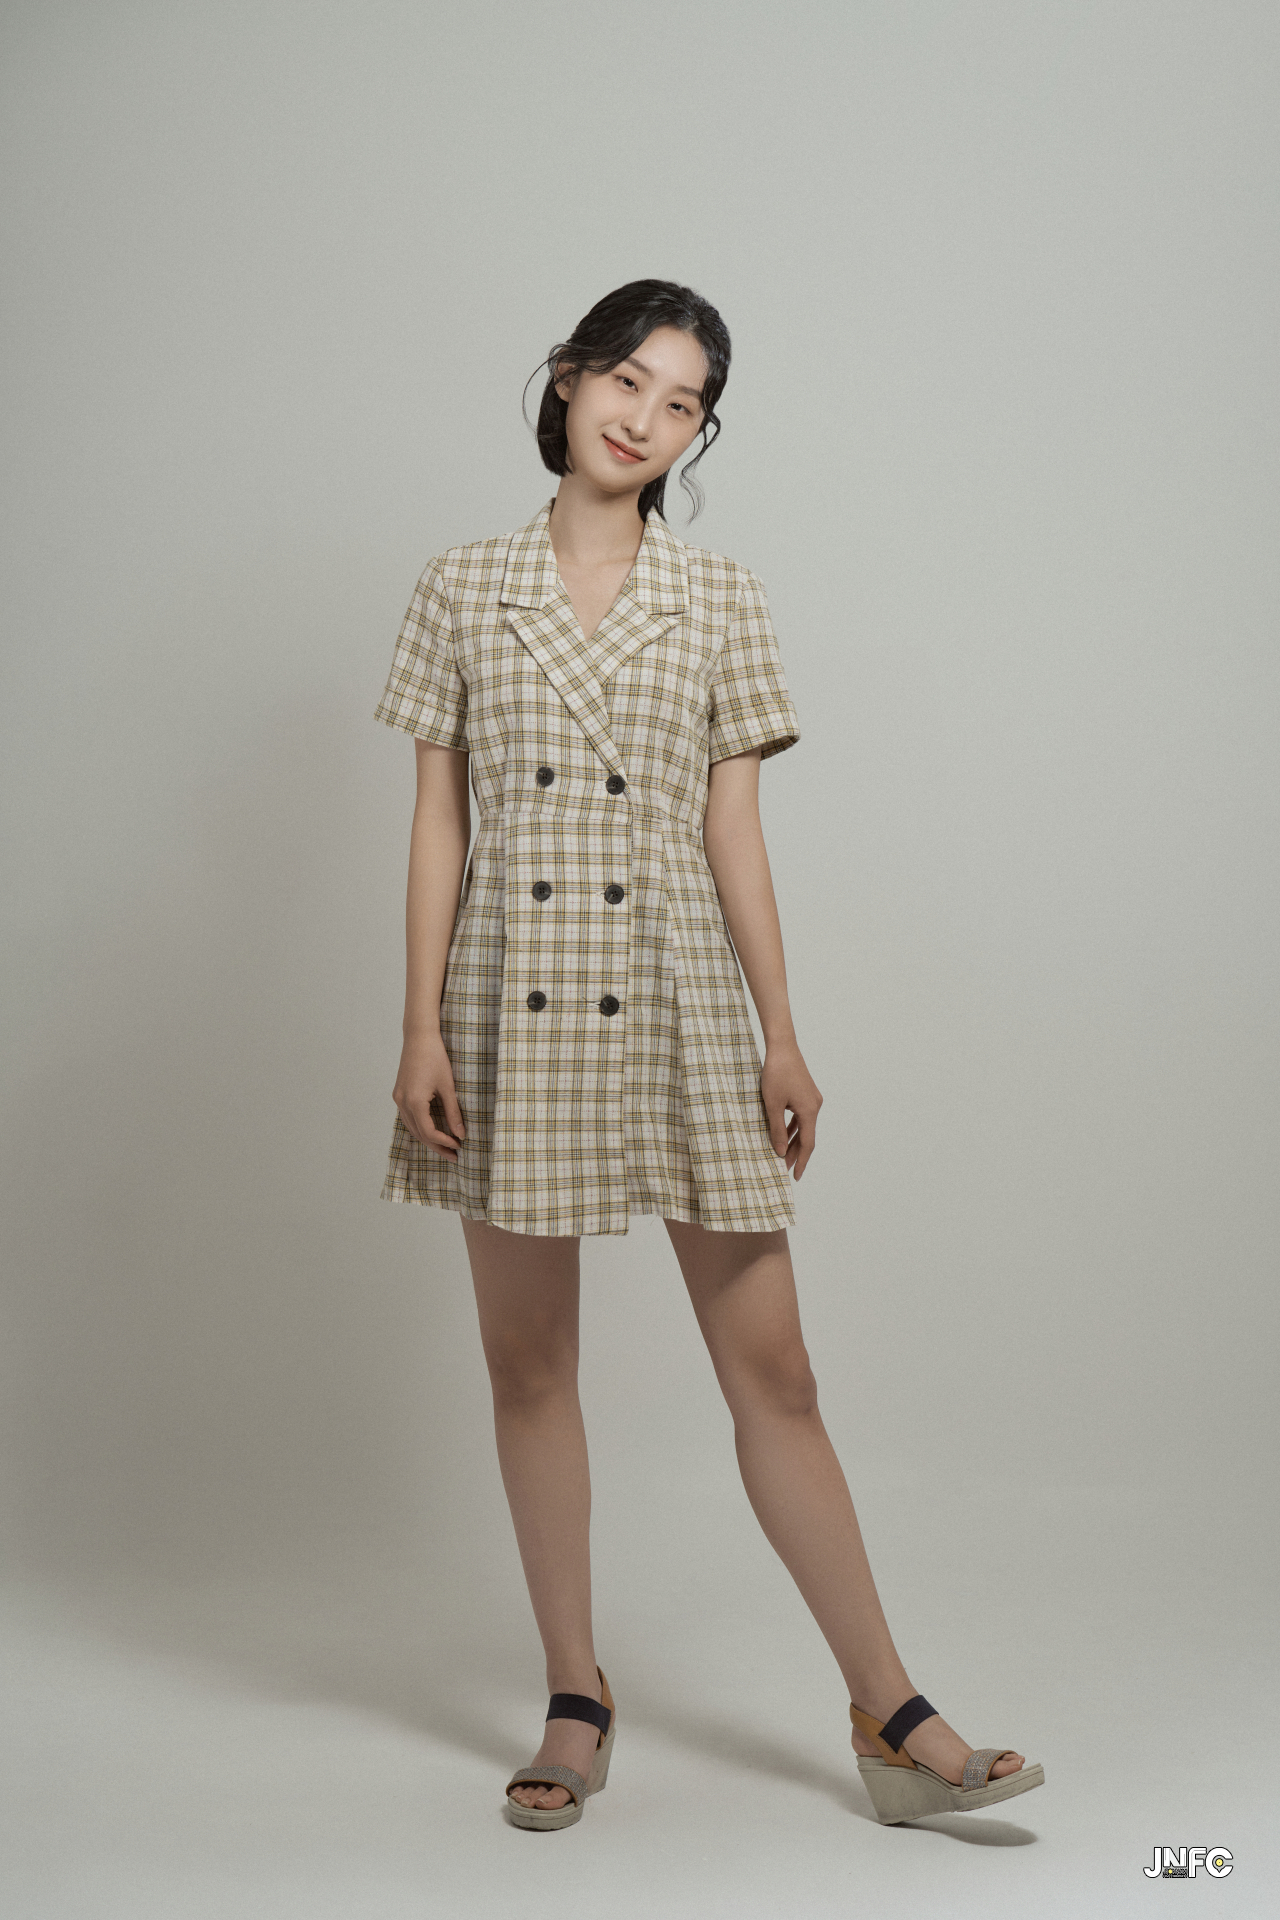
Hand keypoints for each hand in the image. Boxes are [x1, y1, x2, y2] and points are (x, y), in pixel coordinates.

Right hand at [393, 1031, 465, 1160]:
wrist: (419, 1037)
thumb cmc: (435, 1057)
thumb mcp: (448, 1086)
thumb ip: (453, 1112)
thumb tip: (461, 1134)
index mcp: (414, 1101)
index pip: (428, 1132)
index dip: (443, 1142)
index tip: (458, 1146)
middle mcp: (402, 1102)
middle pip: (418, 1133)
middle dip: (436, 1146)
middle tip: (453, 1156)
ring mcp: (398, 1098)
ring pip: (411, 1127)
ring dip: (427, 1138)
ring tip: (445, 1146)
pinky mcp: (399, 1093)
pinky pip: (408, 1117)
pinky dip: (420, 1127)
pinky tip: (432, 1131)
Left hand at [760, 1040, 821, 1178]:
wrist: (782, 1047)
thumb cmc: (776, 1074)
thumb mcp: (772, 1105)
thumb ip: (776, 1130)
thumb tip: (779, 1151)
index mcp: (809, 1111)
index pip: (808, 1143)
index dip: (801, 1161)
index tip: (795, 1176)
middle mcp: (815, 1106)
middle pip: (807, 1136)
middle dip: (796, 1154)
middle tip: (784, 1169)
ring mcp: (811, 1099)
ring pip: (803, 1126)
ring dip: (793, 1141)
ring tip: (781, 1155)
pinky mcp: (805, 1093)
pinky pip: (800, 1116)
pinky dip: (792, 1127)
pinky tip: (782, 1134)